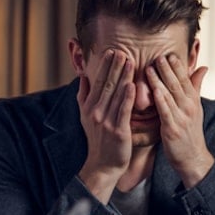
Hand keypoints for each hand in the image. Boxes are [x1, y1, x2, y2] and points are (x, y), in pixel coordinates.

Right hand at [77, 50, 135, 202]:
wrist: (103, 164)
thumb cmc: (97, 139)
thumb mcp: (85, 117)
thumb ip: (84, 96)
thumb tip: (82, 77)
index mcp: (89, 107)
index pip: (98, 82)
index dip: (105, 66)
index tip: (111, 51)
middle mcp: (95, 112)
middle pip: (107, 84)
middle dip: (115, 66)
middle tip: (122, 50)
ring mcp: (106, 121)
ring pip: (115, 94)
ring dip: (123, 76)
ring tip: (130, 61)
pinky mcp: (118, 131)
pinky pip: (123, 111)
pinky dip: (127, 98)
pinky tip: (133, 85)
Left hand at [147, 54, 213, 187]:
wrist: (192, 157)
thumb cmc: (190, 131)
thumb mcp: (195, 107)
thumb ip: (196, 86)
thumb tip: (203, 67)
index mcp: (193, 100)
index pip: (185, 79)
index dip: (177, 66)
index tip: (169, 53)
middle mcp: (189, 107)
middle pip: (177, 84)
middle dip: (167, 69)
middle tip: (158, 56)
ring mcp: (181, 118)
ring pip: (170, 95)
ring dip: (160, 81)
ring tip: (150, 68)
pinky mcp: (172, 129)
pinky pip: (165, 111)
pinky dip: (160, 100)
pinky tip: (153, 91)